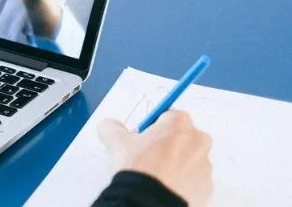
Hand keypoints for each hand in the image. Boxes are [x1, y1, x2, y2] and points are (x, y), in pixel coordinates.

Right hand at [98, 110, 213, 206]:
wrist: (151, 201)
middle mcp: (197, 141)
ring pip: (189, 158)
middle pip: (182, 136)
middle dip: (168, 143)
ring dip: (176, 163)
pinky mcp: (207, 186)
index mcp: (179, 123)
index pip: (167, 116)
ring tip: (155, 174)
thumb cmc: (140, 168)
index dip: (153, 126)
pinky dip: (182, 181)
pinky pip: (193, 179)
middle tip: (148, 155)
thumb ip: (112, 127)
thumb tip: (108, 126)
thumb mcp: (116, 142)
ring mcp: (204, 165)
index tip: (143, 137)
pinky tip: (164, 186)